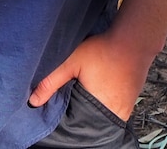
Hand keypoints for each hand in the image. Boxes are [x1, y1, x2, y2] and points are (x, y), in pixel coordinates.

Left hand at [28, 30, 150, 121]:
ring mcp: (125, 111)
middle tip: (72, 96)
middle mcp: (114, 115)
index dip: (66, 117)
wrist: (132, 41)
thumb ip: (51, 81)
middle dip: (78, 113)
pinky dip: (102, 103)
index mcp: (98, 110)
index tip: (59, 108)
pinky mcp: (130, 103)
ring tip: (84, 92)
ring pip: (101, 117)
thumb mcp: (72, 62)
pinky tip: (97, 90)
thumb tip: (33, 101)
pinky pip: (112, 110)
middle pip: (90, 123)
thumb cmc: (102, 50)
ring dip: (91, 108)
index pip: (77, 125)